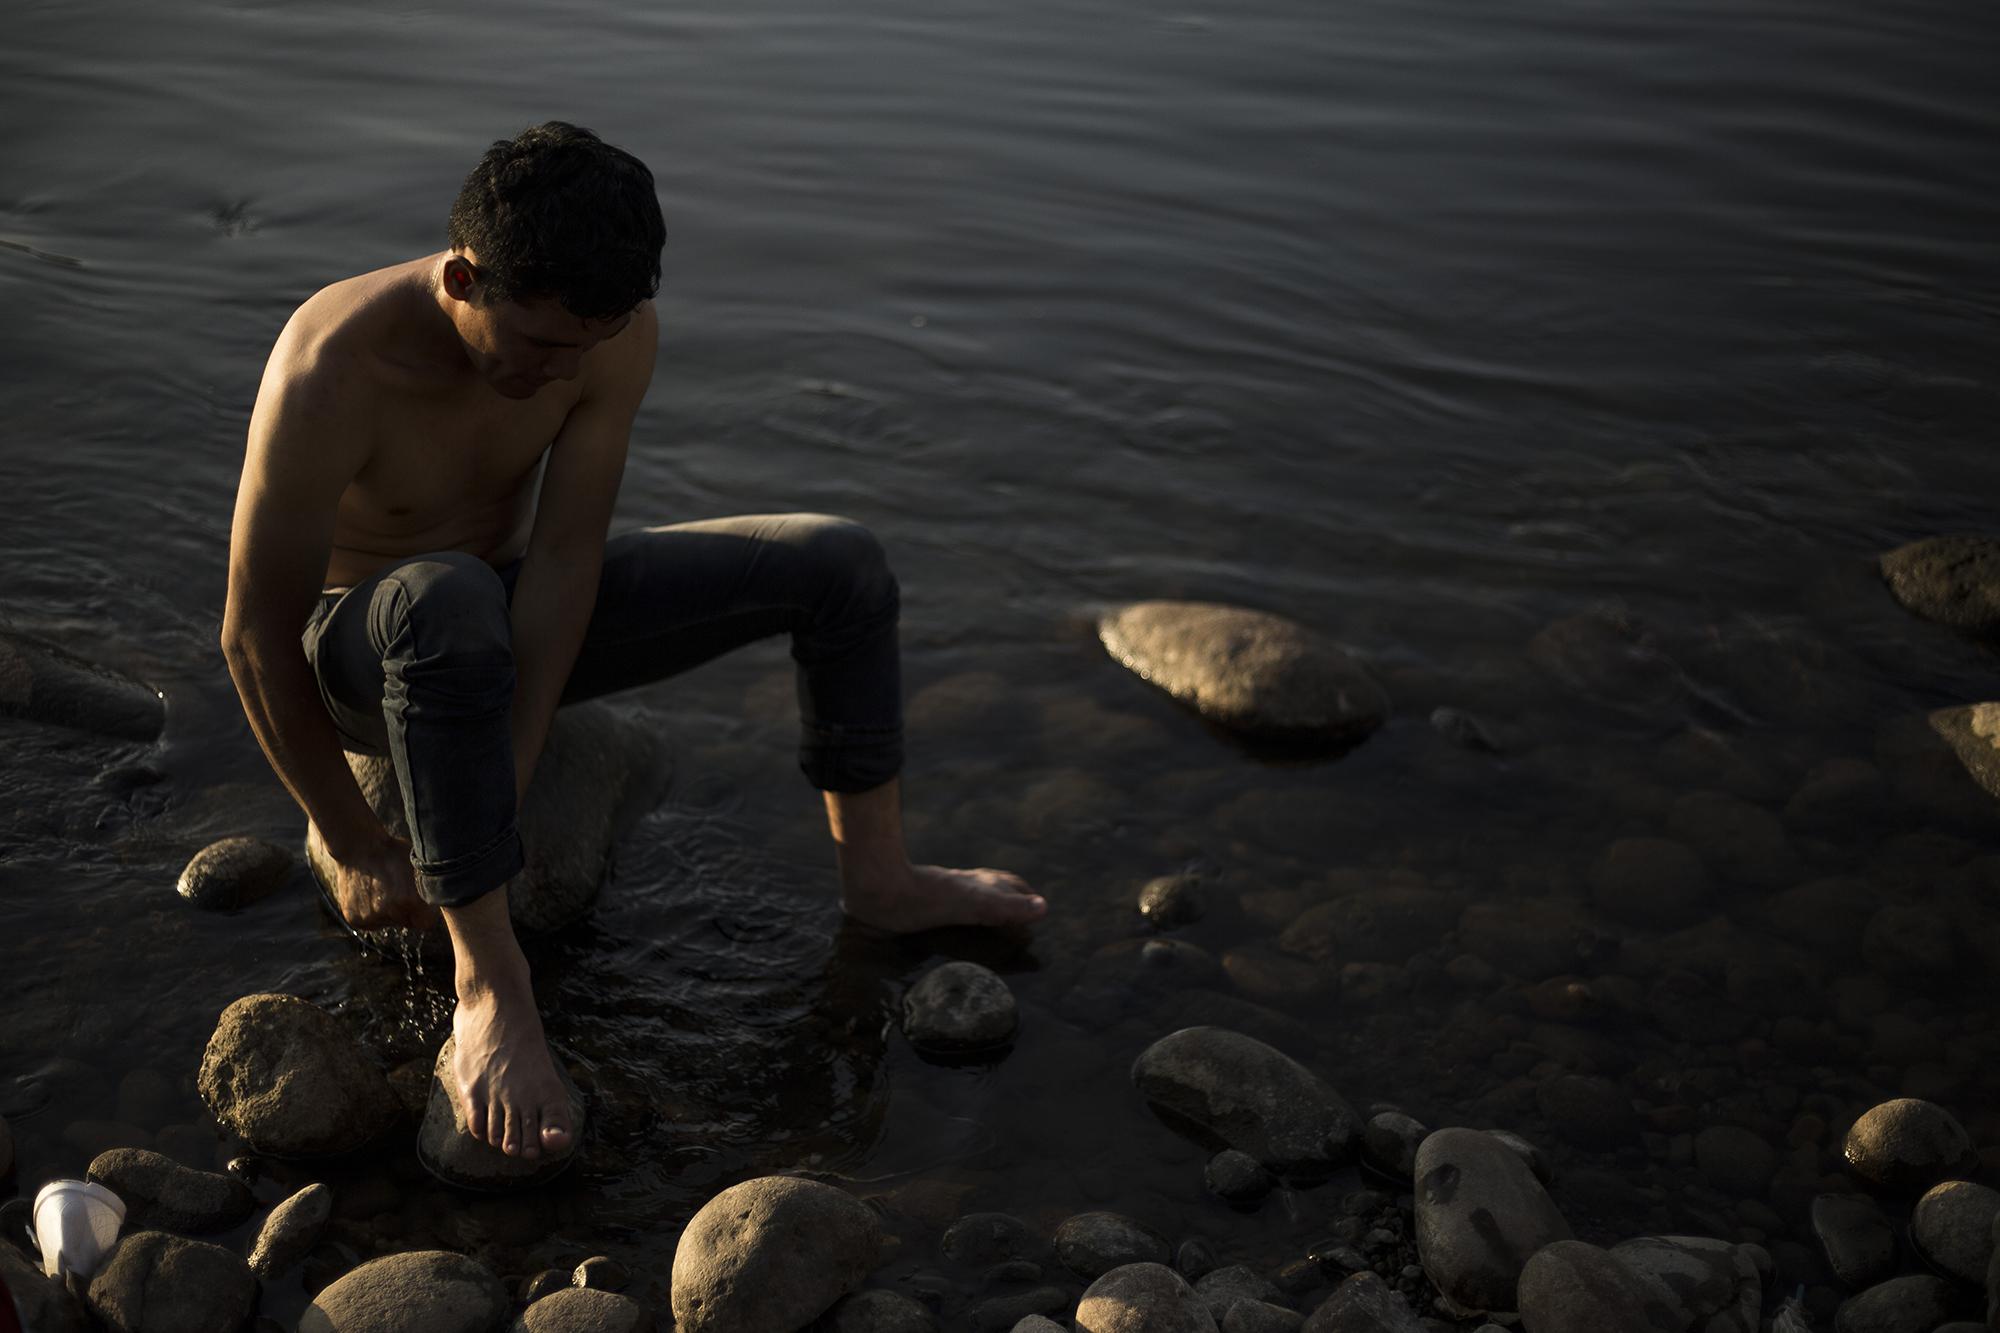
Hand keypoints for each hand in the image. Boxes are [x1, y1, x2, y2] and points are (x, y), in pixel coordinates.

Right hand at [317, 829, 438, 930]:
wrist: (357, 846)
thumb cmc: (394, 852)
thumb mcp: (419, 865)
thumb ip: (431, 886)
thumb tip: (449, 898)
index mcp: (412, 900)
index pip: (426, 923)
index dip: (425, 912)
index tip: (422, 901)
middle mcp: (392, 912)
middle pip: (407, 922)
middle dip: (408, 911)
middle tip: (399, 889)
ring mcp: (371, 918)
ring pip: (388, 922)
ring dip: (389, 911)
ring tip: (383, 887)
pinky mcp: (355, 919)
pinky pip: (371, 922)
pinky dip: (372, 912)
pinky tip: (370, 893)